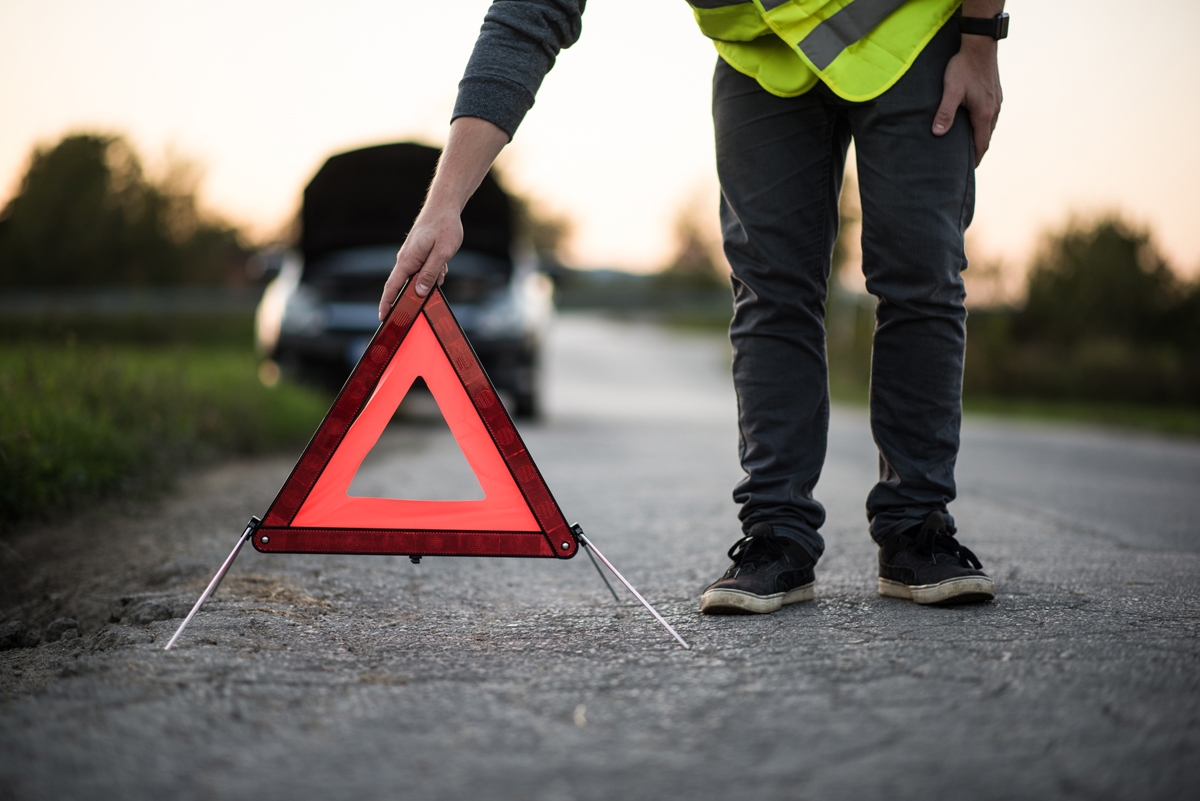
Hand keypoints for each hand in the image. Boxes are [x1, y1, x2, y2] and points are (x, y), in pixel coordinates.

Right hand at [377, 116, 509, 319]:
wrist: (445, 206)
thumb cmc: (444, 227)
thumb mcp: (442, 253)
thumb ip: (430, 273)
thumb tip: (419, 292)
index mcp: (408, 260)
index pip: (392, 287)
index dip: (387, 304)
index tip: (383, 318)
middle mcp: (406, 259)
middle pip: (405, 285)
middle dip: (414, 296)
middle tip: (421, 306)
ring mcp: (412, 256)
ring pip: (419, 277)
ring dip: (431, 279)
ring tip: (443, 266)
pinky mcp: (419, 253)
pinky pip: (425, 269)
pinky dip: (435, 270)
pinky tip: (443, 262)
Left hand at [932, 34, 1001, 166]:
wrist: (980, 45)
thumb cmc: (964, 67)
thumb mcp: (951, 91)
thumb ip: (945, 113)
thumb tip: (937, 134)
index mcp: (984, 114)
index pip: (981, 144)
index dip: (975, 159)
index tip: (969, 170)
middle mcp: (994, 110)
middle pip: (986, 137)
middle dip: (977, 150)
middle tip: (966, 162)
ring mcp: (997, 101)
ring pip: (989, 126)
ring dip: (980, 137)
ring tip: (968, 145)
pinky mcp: (995, 93)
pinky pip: (990, 115)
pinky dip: (983, 125)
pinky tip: (973, 123)